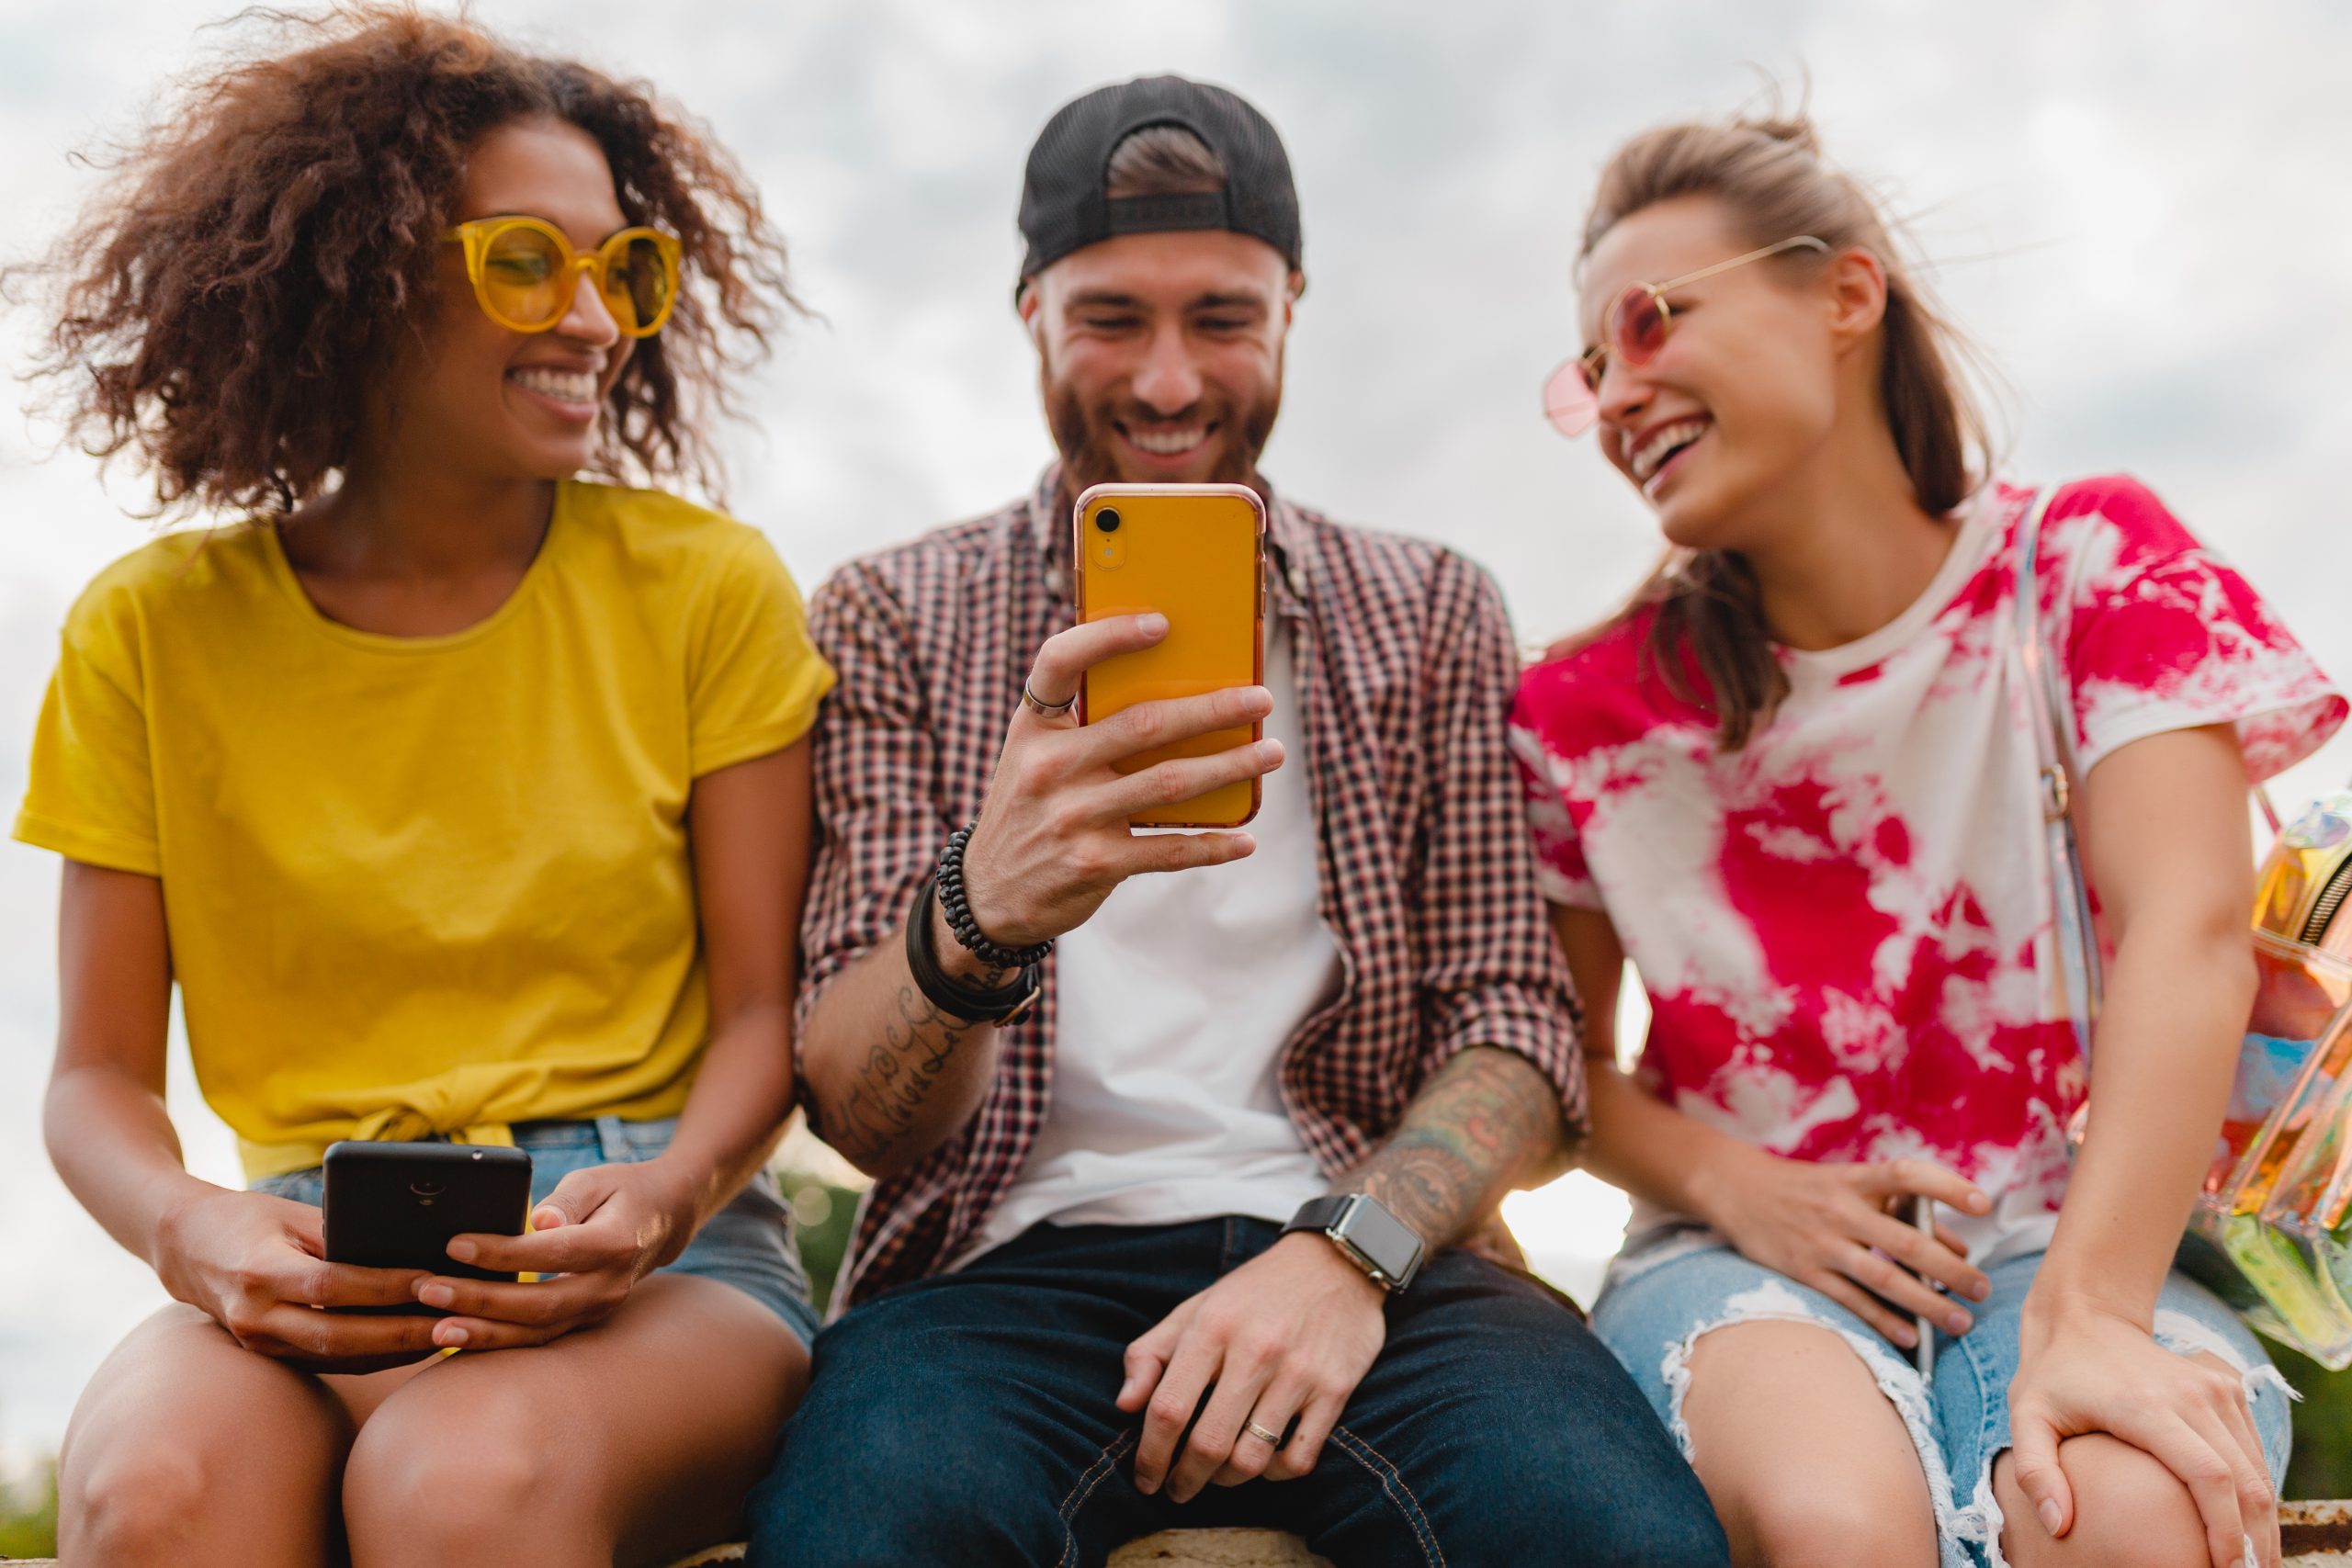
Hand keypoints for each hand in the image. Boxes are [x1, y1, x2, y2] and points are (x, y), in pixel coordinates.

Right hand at [153, 1186, 440, 1368]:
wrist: (185, 1247)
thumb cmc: (249, 1218)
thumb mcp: (292, 1214)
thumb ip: (343, 1233)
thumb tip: (411, 1246)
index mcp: (259, 1272)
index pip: (332, 1286)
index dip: (384, 1287)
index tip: (432, 1280)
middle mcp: (255, 1317)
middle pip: (339, 1336)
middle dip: (402, 1333)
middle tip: (456, 1323)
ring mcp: (259, 1343)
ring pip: (339, 1358)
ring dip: (397, 1351)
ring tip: (450, 1336)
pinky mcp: (270, 1354)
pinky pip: (331, 1362)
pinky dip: (376, 1355)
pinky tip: (416, 1344)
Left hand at [412, 1157, 703, 1350]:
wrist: (664, 1220)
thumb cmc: (621, 1190)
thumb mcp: (597, 1179)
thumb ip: (567, 1200)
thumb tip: (540, 1220)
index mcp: (616, 1242)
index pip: (553, 1252)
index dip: (503, 1253)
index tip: (455, 1244)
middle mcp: (609, 1285)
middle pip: (540, 1304)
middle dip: (480, 1300)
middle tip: (428, 1289)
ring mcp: (598, 1310)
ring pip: (536, 1333)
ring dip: (483, 1333)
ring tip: (433, 1327)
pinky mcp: (582, 1322)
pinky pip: (536, 1339)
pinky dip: (496, 1343)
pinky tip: (455, 1339)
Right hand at [956, 614, 1283, 955]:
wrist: (989, 892)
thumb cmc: (1030, 808)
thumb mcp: (1034, 756)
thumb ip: (1082, 725)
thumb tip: (1176, 689)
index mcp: (1033, 728)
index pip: (1060, 662)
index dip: (1109, 636)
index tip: (1162, 623)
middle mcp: (1049, 768)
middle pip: (1144, 724)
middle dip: (1213, 710)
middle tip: (1261, 699)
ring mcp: (1072, 818)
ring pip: (1169, 783)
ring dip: (1230, 766)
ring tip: (1271, 752)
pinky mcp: (1095, 864)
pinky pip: (1168, 849)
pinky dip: (1213, 844)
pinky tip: (1245, 838)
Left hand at [1118, 1233, 1386, 1501]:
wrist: (1336, 1263)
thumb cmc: (1255, 1293)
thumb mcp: (1196, 1308)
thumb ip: (1151, 1353)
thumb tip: (1124, 1405)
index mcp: (1212, 1327)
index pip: (1168, 1408)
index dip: (1149, 1455)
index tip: (1144, 1477)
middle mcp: (1255, 1351)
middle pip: (1208, 1444)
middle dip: (1184, 1480)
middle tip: (1176, 1490)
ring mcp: (1299, 1373)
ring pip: (1252, 1459)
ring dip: (1226, 1481)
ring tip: (1217, 1476)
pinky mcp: (1335, 1390)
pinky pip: (1299, 1459)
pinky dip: (1275, 1475)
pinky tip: (1263, 1463)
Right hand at [1697, 1146, 1992, 1348]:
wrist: (1737, 1189)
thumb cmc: (1811, 1188)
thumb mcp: (1850, 1183)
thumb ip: (1901, 1210)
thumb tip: (1956, 1250)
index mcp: (1856, 1179)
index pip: (1907, 1176)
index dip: (1947, 1187)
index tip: (1983, 1205)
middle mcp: (1840, 1209)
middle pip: (1906, 1243)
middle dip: (1951, 1270)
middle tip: (1983, 1290)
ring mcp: (1821, 1243)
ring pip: (1884, 1279)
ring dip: (1928, 1304)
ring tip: (1960, 1322)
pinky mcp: (1803, 1271)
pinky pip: (1851, 1301)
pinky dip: (1884, 1321)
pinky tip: (1911, 1336)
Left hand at [2008, 1297, 2276, 1567]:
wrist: (2087, 1316)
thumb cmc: (2053, 1375)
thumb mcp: (2026, 1416)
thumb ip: (2035, 1471)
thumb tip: (2059, 1526)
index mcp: (2146, 1407)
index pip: (2209, 1476)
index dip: (2225, 1530)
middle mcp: (2192, 1396)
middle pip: (2246, 1482)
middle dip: (2253, 1539)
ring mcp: (2215, 1389)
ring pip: (2259, 1470)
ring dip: (2261, 1522)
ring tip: (2247, 1561)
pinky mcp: (2228, 1388)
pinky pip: (2255, 1451)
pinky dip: (2258, 1493)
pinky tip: (2245, 1526)